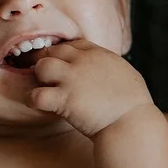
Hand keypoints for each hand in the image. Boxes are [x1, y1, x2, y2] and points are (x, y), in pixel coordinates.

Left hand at [29, 40, 153, 136]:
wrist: (131, 123)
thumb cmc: (135, 105)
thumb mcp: (127, 74)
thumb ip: (112, 68)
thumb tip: (108, 71)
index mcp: (100, 55)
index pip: (74, 44)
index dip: (65, 53)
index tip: (64, 64)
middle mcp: (83, 62)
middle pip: (53, 51)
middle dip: (48, 62)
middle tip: (47, 76)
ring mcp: (72, 79)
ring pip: (41, 66)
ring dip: (40, 77)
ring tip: (44, 87)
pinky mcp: (64, 99)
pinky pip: (35, 95)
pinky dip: (32, 99)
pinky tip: (37, 104)